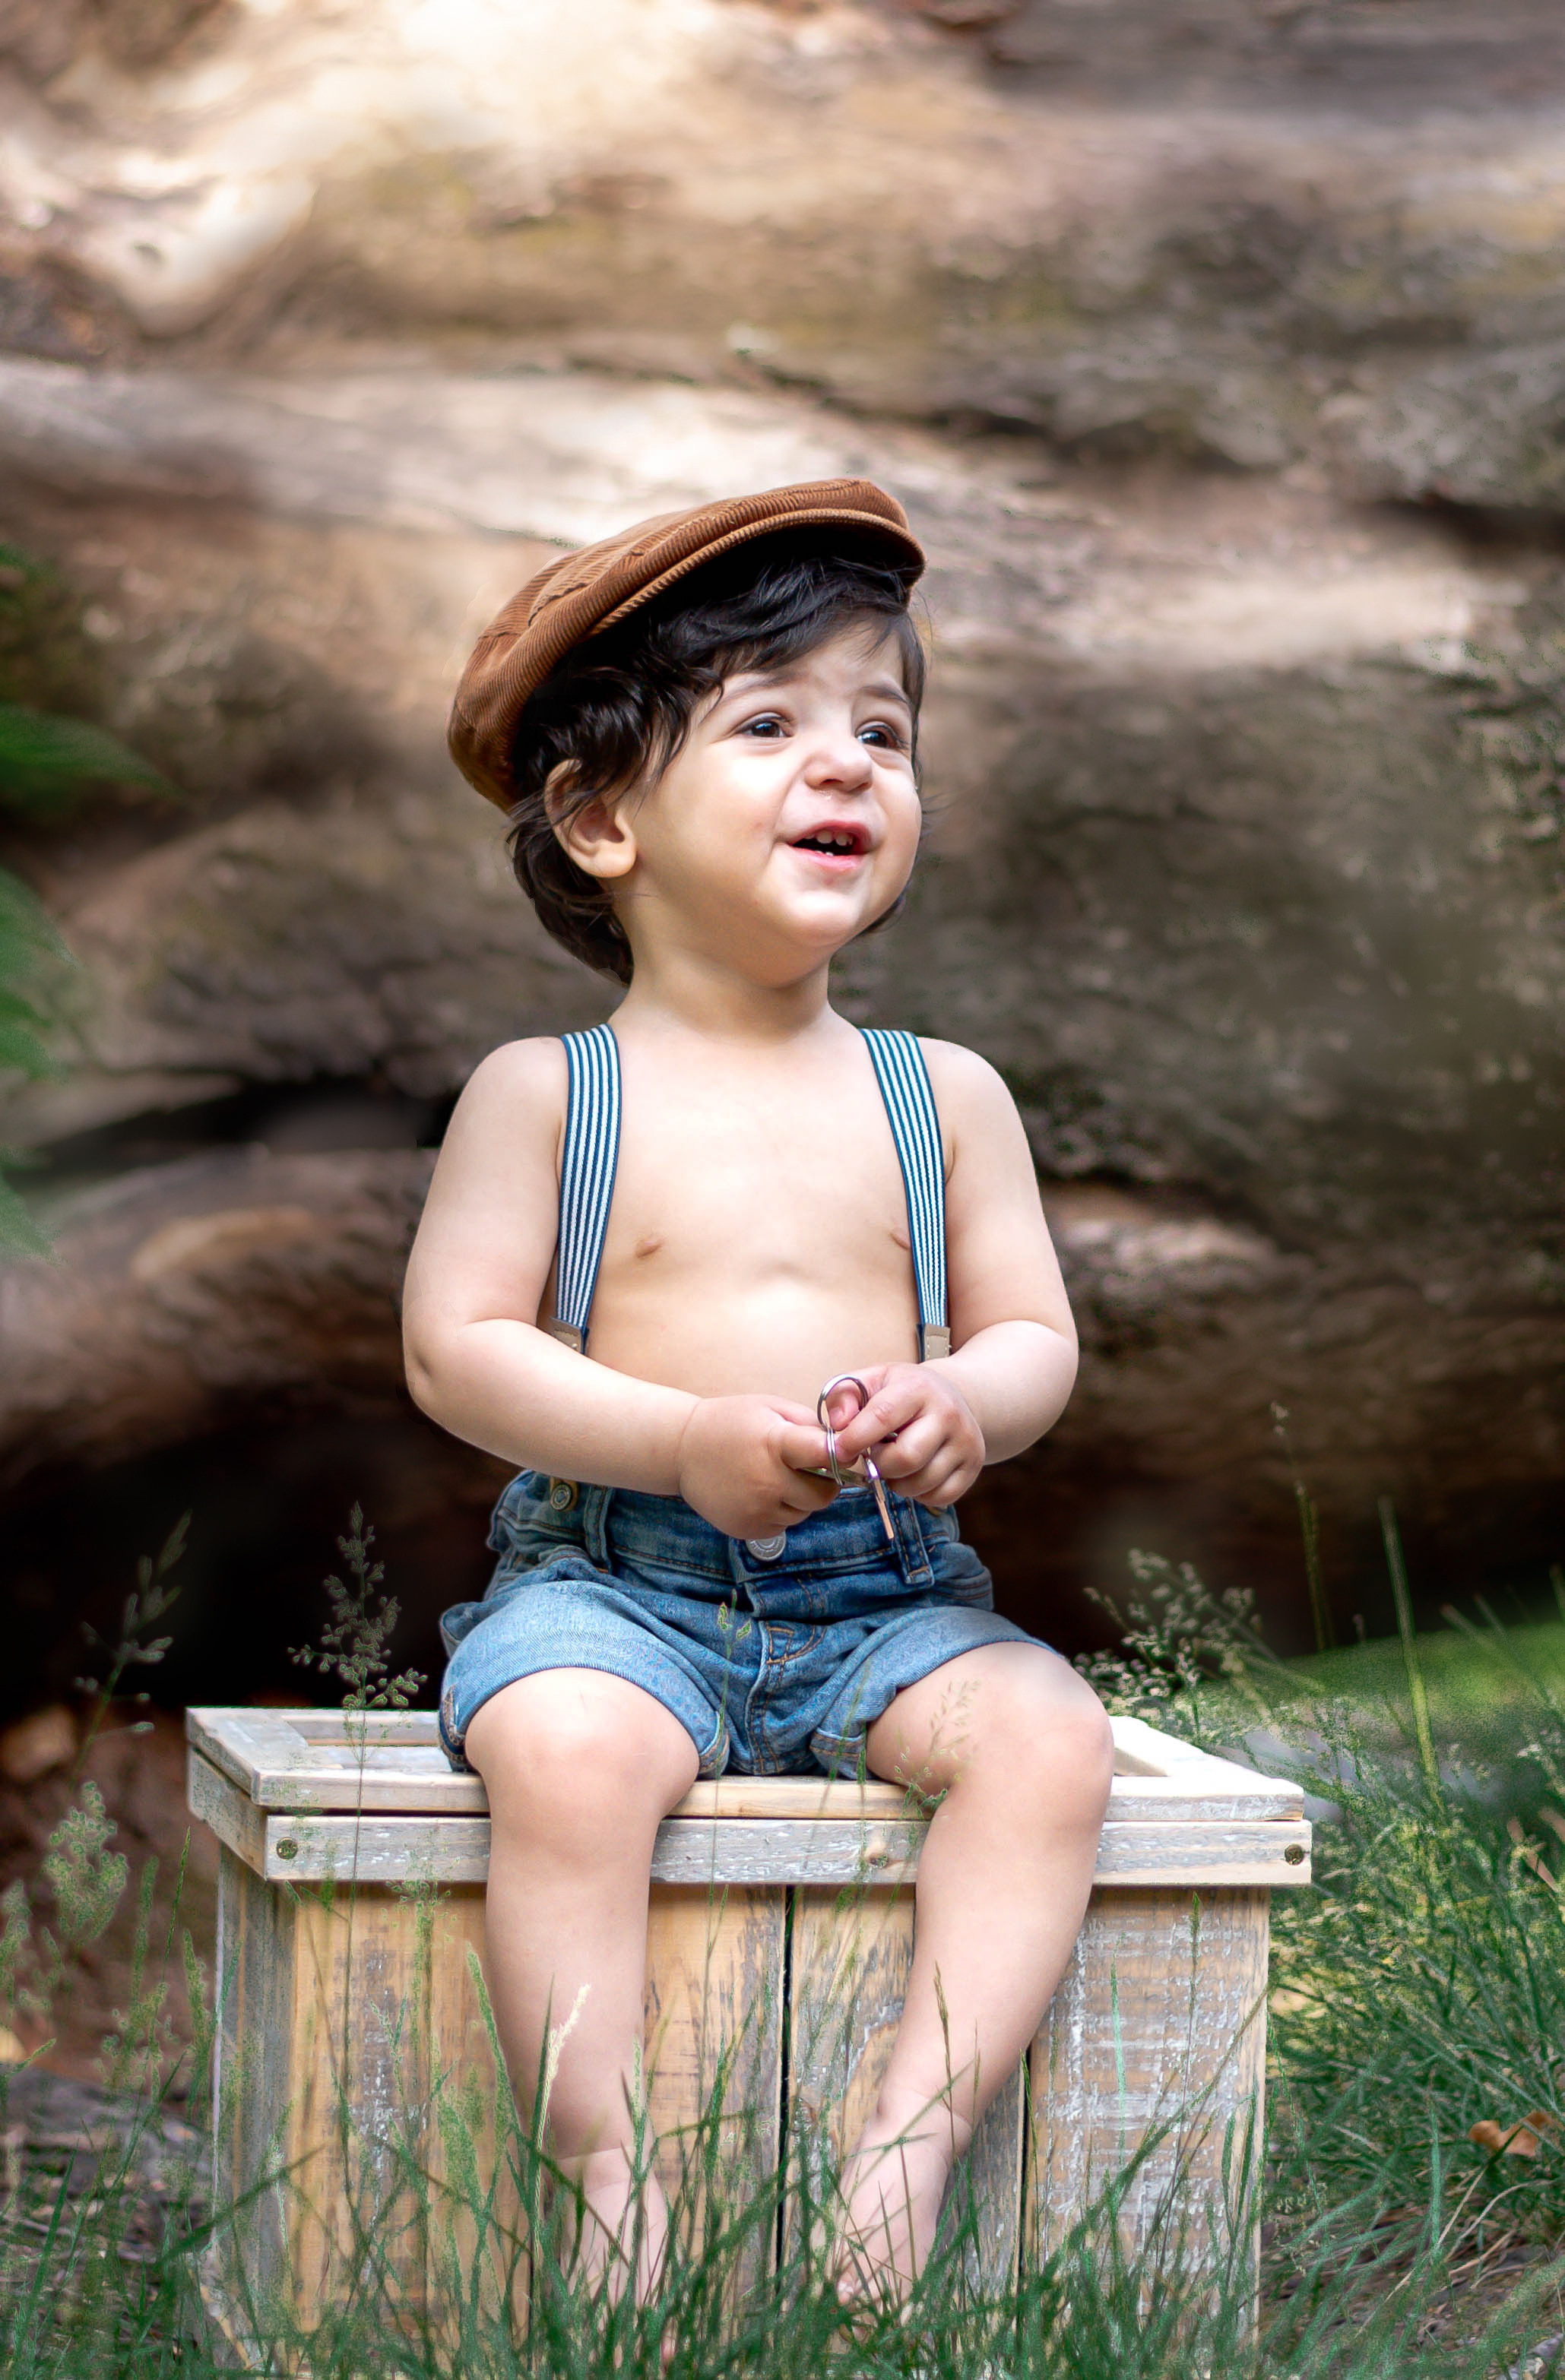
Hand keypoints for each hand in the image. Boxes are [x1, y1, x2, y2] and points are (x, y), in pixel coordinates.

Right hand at [675, 1395, 839, 1539]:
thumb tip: (842, 1445)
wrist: (682, 1449)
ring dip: (800, 1499)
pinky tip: (761, 1492)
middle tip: (810, 1470)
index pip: (823, 1454)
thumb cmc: (730, 1423)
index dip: (840, 1455)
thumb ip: (808, 1424)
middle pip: (823, 1495)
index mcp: (774, 1444)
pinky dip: (780, 1511)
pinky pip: (782, 1526)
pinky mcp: (747, 1529)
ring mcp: (756, 1510)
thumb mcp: (770, 1408)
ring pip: (803, 1513)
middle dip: (824, 1483)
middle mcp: (766, 1482)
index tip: (844, 1453)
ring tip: (776, 1478)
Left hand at [824, 1363, 984, 1509]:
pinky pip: (939, 1497)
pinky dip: (919, 1494)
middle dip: (880, 1465)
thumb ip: (844, 1395)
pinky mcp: (973, 1466)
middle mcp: (948, 1414)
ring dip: (897, 1482)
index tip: (840, 1451)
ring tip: (896, 1462)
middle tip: (876, 1455)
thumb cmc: (903, 1392)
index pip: (882, 1417)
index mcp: (917, 1388)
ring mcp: (966, 1441)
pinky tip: (915, 1473)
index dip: (855, 1439)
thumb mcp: (872, 1380)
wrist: (954, 1395)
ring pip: (921, 1483)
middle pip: (905, 1459)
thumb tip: (838, 1424)